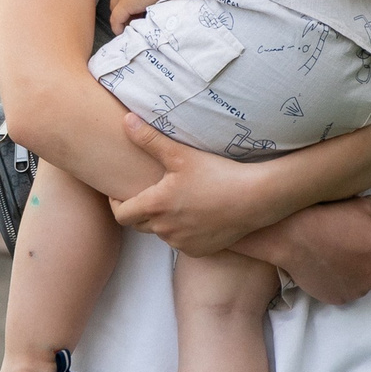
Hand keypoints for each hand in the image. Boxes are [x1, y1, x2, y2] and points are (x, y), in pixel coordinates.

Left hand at [109, 119, 280, 256]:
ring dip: (163, 221)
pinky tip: (195, 215)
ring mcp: (181, 243)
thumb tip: (125, 120)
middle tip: (150, 193)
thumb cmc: (216, 173)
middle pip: (139, 225)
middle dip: (140, 211)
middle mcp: (165, 230)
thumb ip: (149, 139)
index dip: (116, 204)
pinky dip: (182, 232)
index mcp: (155, 207)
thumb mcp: (180, 154)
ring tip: (176, 201)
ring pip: (161, 234)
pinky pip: (181, 242)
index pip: (120, 214)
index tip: (120, 193)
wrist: (254, 199)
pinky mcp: (198, 251)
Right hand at [266, 198, 370, 305]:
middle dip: (364, 256)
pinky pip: (344, 289)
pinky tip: (325, 268)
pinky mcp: (341, 300)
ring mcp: (360, 291)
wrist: (293, 238)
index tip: (353, 231)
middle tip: (342, 243)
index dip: (369, 236)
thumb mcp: (359, 203)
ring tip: (332, 256)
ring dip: (352, 271)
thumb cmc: (328, 218)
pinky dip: (338, 281)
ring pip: (361, 279)